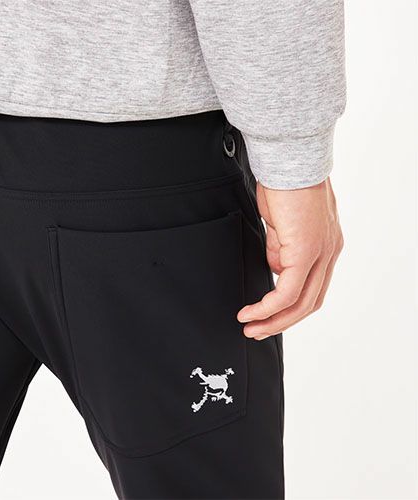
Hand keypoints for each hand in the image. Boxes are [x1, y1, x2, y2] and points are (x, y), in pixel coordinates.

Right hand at [237, 177, 342, 339]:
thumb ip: (281, 249)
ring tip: (250, 326)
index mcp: (326, 246)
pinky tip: (251, 311)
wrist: (289, 160)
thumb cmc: (284, 184)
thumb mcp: (282, 224)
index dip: (289, 308)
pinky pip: (287, 290)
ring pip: (301, 302)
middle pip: (309, 303)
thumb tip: (275, 269)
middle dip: (281, 322)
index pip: (312, 288)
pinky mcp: (306, 251)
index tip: (266, 316)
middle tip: (257, 331)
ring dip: (274, 320)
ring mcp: (321, 253)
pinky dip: (268, 306)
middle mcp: (329, 252)